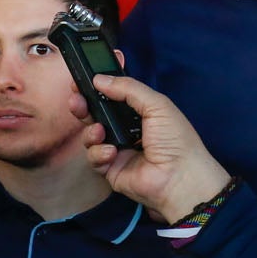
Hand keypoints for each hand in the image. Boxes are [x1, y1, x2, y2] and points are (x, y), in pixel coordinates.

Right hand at [76, 75, 230, 221]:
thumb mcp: (157, 105)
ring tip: (99, 131)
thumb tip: (100, 79)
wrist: (180, 178)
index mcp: (140, 113)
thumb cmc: (176, 140)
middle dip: (84, 106)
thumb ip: (128, 88)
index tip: (82, 81)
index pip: (113, 97)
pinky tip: (112, 152)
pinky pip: (94, 158)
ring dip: (90, 132)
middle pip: (96, 115)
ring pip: (91, 136)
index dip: (97, 89)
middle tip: (76, 100)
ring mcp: (118, 150)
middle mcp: (127, 130)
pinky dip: (98, 153)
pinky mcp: (111, 169)